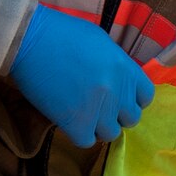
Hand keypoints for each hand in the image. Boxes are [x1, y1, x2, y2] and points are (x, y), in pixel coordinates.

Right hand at [8, 4, 154, 146]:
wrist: (30, 40)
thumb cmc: (63, 34)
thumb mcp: (101, 42)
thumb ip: (115, 65)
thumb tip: (118, 80)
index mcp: (126, 69)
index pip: (145, 97)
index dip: (132, 99)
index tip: (119, 99)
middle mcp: (118, 92)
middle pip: (131, 118)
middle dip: (116, 114)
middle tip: (99, 107)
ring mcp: (99, 109)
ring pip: (110, 133)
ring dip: (98, 126)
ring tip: (83, 115)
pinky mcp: (76, 123)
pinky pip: (87, 141)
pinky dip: (80, 134)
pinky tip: (70, 121)